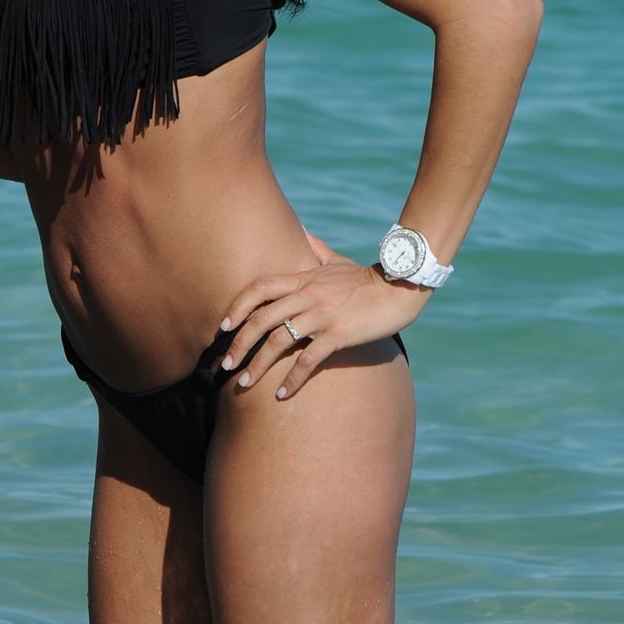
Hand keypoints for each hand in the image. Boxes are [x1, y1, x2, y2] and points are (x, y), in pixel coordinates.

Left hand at [218, 228, 428, 398]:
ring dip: (258, 365)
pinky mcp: (338, 334)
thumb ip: (314, 248)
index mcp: (302, 279)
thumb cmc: (366, 277)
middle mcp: (307, 296)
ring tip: (244, 383)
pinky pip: (308, 359)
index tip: (223, 326)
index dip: (237, 306)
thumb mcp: (336, 259)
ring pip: (278, 341)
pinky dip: (293, 378)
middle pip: (261, 319)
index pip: (259, 288)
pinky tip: (282, 394)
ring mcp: (321, 315)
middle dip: (239, 343)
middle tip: (225, 364)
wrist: (400, 287)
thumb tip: (300, 230)